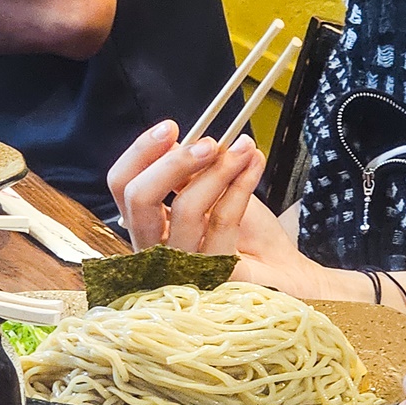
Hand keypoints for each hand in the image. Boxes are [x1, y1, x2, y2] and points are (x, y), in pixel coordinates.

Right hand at [107, 120, 336, 298]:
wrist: (282, 269)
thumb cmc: (248, 233)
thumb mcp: (213, 190)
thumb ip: (190, 170)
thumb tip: (179, 139)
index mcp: (149, 225)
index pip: (123, 186)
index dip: (141, 153)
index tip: (169, 128)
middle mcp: (156, 249)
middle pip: (139, 200)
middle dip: (173, 162)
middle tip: (208, 144)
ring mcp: (181, 266)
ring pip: (185, 210)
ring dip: (217, 171)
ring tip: (243, 150)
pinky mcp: (212, 276)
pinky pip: (222, 222)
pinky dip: (240, 188)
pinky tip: (253, 168)